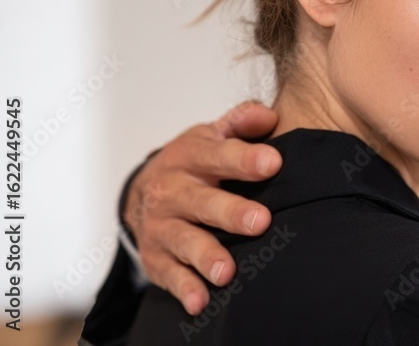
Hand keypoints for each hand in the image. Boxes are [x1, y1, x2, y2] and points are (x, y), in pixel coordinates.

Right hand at [123, 101, 280, 314]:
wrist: (144, 192)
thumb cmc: (195, 163)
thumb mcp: (212, 135)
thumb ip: (241, 122)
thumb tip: (269, 116)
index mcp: (191, 156)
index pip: (218, 154)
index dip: (245, 158)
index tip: (274, 163)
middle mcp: (172, 190)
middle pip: (202, 201)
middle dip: (231, 212)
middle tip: (261, 221)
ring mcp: (162, 226)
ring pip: (184, 241)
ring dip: (206, 256)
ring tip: (228, 271)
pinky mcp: (157, 257)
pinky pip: (170, 275)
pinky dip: (184, 289)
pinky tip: (201, 302)